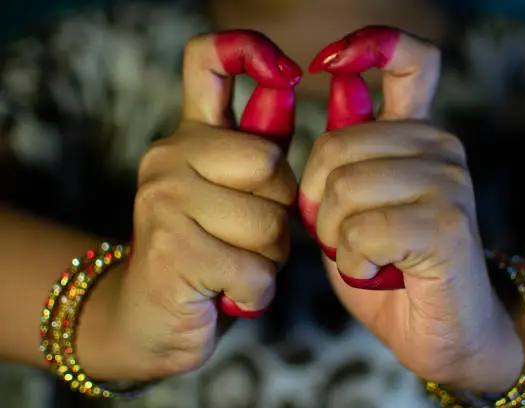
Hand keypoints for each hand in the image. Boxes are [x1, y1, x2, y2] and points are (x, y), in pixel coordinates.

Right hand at [94, 31, 299, 380]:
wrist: (151, 316)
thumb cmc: (208, 252)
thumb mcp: (235, 195)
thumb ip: (260, 148)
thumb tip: (285, 88)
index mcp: (190, 136)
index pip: (208, 58)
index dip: (250, 50)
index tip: (288, 73)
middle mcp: (169, 155)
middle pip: (273, 167)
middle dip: (280, 215)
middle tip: (248, 239)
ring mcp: (163, 199)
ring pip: (270, 226)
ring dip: (269, 261)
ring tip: (234, 267)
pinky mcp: (170, 250)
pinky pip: (256, 273)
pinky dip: (256, 295)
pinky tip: (227, 294)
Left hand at [300, 27, 524, 391]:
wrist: (444, 333)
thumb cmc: (390, 270)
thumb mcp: (352, 209)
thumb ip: (345, 157)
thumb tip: (342, 88)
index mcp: (416, 136)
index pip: (410, 60)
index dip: (369, 46)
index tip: (328, 62)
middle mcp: (439, 147)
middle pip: (335, 145)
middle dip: (317, 203)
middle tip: (343, 237)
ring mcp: (449, 182)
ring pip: (344, 190)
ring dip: (335, 238)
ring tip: (365, 257)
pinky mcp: (447, 224)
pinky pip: (362, 232)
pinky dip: (354, 263)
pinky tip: (378, 273)